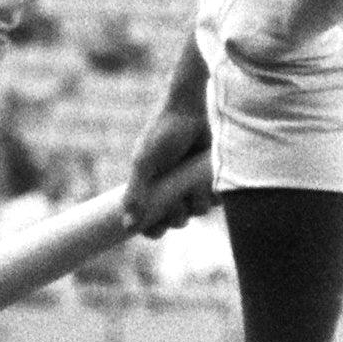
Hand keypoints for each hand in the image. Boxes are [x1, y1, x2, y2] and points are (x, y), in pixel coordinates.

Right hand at [121, 98, 213, 236]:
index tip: (157, 228)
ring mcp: (190, 185)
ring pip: (197, 211)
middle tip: (177, 199)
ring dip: (197, 201)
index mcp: (149, 188)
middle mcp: (170, 190)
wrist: (190, 112)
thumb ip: (135, 195)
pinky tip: (206, 179)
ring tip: (193, 181)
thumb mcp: (144, 165)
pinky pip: (215, 199)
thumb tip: (127, 226)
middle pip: (176, 221)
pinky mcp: (210, 179)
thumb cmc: (161, 134)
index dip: (152, 229)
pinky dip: (212, 193)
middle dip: (178, 215)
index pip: (148, 222)